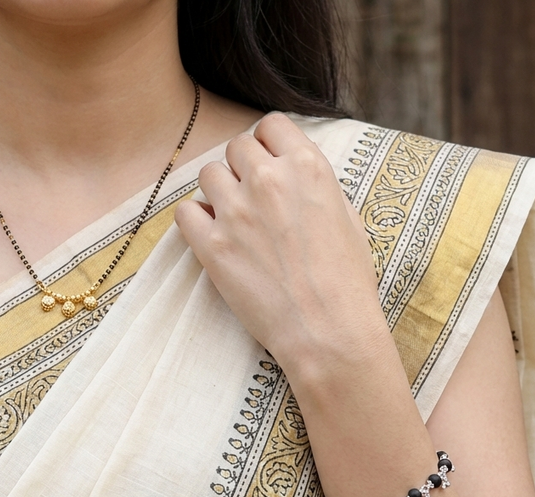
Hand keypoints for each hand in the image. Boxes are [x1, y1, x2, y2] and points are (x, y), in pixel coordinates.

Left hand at [175, 113, 387, 374]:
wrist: (329, 332)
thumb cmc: (348, 283)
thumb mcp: (348, 220)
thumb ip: (316, 188)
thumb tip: (294, 178)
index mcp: (308, 167)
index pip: (271, 125)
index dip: (269, 144)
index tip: (271, 164)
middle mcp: (269, 180)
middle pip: (237, 147)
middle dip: (244, 169)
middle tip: (255, 200)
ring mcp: (236, 212)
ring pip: (209, 175)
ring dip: (220, 193)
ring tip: (236, 222)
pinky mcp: (212, 246)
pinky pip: (186, 213)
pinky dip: (196, 222)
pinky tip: (214, 238)